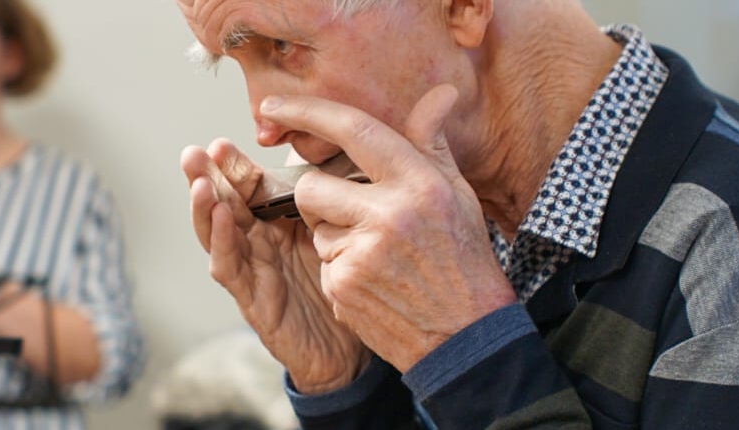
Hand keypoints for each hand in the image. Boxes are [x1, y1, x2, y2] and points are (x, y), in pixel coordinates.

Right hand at [181, 139, 367, 393]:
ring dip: (204, 208)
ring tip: (199, 183)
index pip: (247, 187)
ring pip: (216, 234)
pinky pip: (231, 271)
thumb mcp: (337, 230)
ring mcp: (251, 272)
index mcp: (275, 223)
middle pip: (222, 204)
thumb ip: (329, 194)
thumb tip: (334, 145)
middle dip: (205, 178)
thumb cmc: (343, 284)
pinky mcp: (254, 301)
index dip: (233, 166)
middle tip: (194, 154)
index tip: (224, 142)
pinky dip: (222, 244)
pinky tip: (220, 221)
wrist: (351, 350)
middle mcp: (257, 244)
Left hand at [260, 85, 516, 371]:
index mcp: (418, 182)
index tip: (272, 105)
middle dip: (317, 199)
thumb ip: (431, 144)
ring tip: (378, 257)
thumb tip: (440, 93)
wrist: (466, 335)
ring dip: (334, 239)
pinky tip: (375, 283)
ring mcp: (362, 253)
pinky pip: (322, 265)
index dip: (307, 111)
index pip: (354, 131)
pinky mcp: (343, 287)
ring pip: (314, 230)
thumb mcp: (455, 195)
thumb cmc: (462, 257)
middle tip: (353, 216)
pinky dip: (341, 272)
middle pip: (310, 187)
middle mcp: (389, 213)